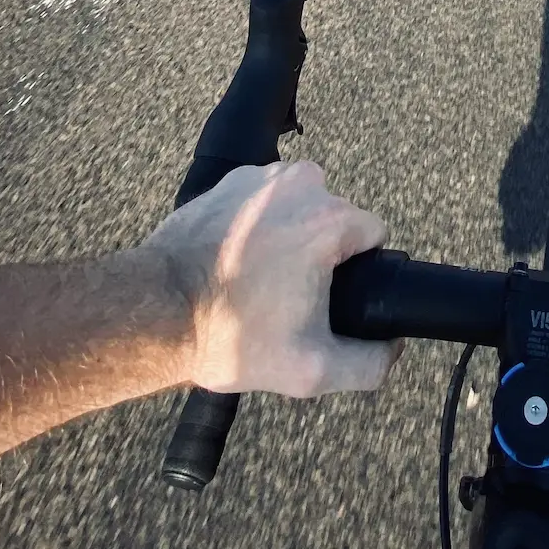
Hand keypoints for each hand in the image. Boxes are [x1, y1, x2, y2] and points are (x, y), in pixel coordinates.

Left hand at [144, 161, 399, 396]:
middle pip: (334, 219)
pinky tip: (236, 261)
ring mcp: (261, 178)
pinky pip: (263, 200)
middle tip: (287, 296)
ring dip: (290, 234)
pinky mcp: (228, 181)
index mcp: (330, 220)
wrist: (158, 311)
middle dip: (320, 254)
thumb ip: (369, 363)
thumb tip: (391, 347)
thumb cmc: (231, 336)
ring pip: (299, 205)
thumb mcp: (312, 370)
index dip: (358, 272)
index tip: (329, 298)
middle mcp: (301, 185)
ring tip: (258, 278)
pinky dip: (257, 224)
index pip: (373, 235)